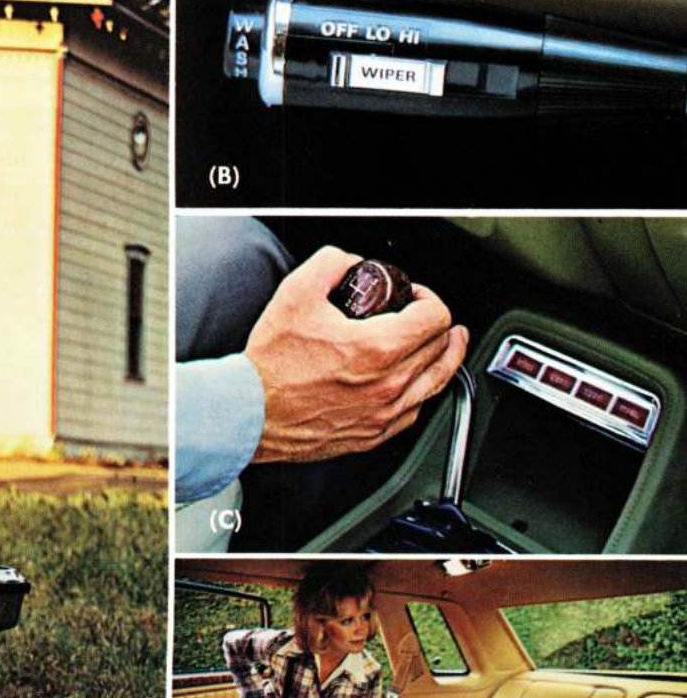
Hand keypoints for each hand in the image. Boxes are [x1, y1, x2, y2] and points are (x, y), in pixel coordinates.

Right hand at [243, 247, 469, 463]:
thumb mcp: (295, 295)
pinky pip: (415, 411)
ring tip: (447, 345)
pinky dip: (422, 391)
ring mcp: (384, 413)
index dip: (430, 299)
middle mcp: (389, 384)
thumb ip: (330, 265)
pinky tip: (415, 382)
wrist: (250, 413)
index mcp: (378, 348)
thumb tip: (349, 263)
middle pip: (441, 348)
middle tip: (423, 318)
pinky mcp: (373, 435)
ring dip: (445, 357)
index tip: (416, 298)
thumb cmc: (269, 366)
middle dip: (438, 325)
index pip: (435, 317)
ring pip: (439, 382)